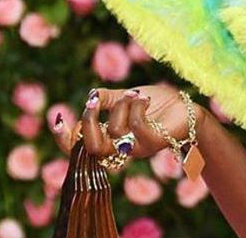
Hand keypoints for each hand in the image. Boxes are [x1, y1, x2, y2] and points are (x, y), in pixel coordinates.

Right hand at [51, 85, 202, 159]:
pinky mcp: (155, 142)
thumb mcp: (124, 98)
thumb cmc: (156, 105)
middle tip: (94, 102)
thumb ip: (105, 99)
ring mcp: (138, 148)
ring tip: (134, 95)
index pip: (80, 148)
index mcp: (110, 140)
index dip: (64, 139)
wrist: (187, 108)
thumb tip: (88, 97)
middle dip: (88, 122)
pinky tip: (143, 99)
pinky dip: (136, 107)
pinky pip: (136, 126)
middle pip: (91, 148)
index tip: (57, 118)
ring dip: (121, 106)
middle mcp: (121, 149)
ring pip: (114, 132)